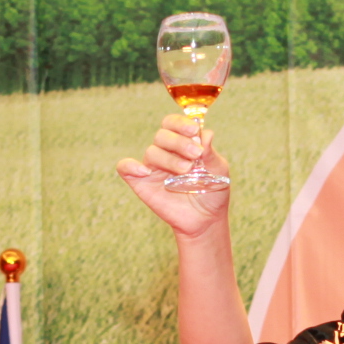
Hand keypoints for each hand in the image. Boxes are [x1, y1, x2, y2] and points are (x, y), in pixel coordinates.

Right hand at [116, 114, 230, 235]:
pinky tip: (145, 172)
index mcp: (182, 142)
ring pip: (151, 152)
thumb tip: (205, 133)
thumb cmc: (212, 191)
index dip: (181, 123)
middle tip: (195, 154)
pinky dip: (130, 166)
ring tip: (186, 170)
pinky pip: (125, 168)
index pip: (173, 124)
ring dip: (169, 159)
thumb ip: (210, 153)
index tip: (194, 131)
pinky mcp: (140, 183)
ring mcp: (152, 167)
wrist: (205, 220)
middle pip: (162, 135)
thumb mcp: (218, 170)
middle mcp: (165, 152)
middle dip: (179, 142)